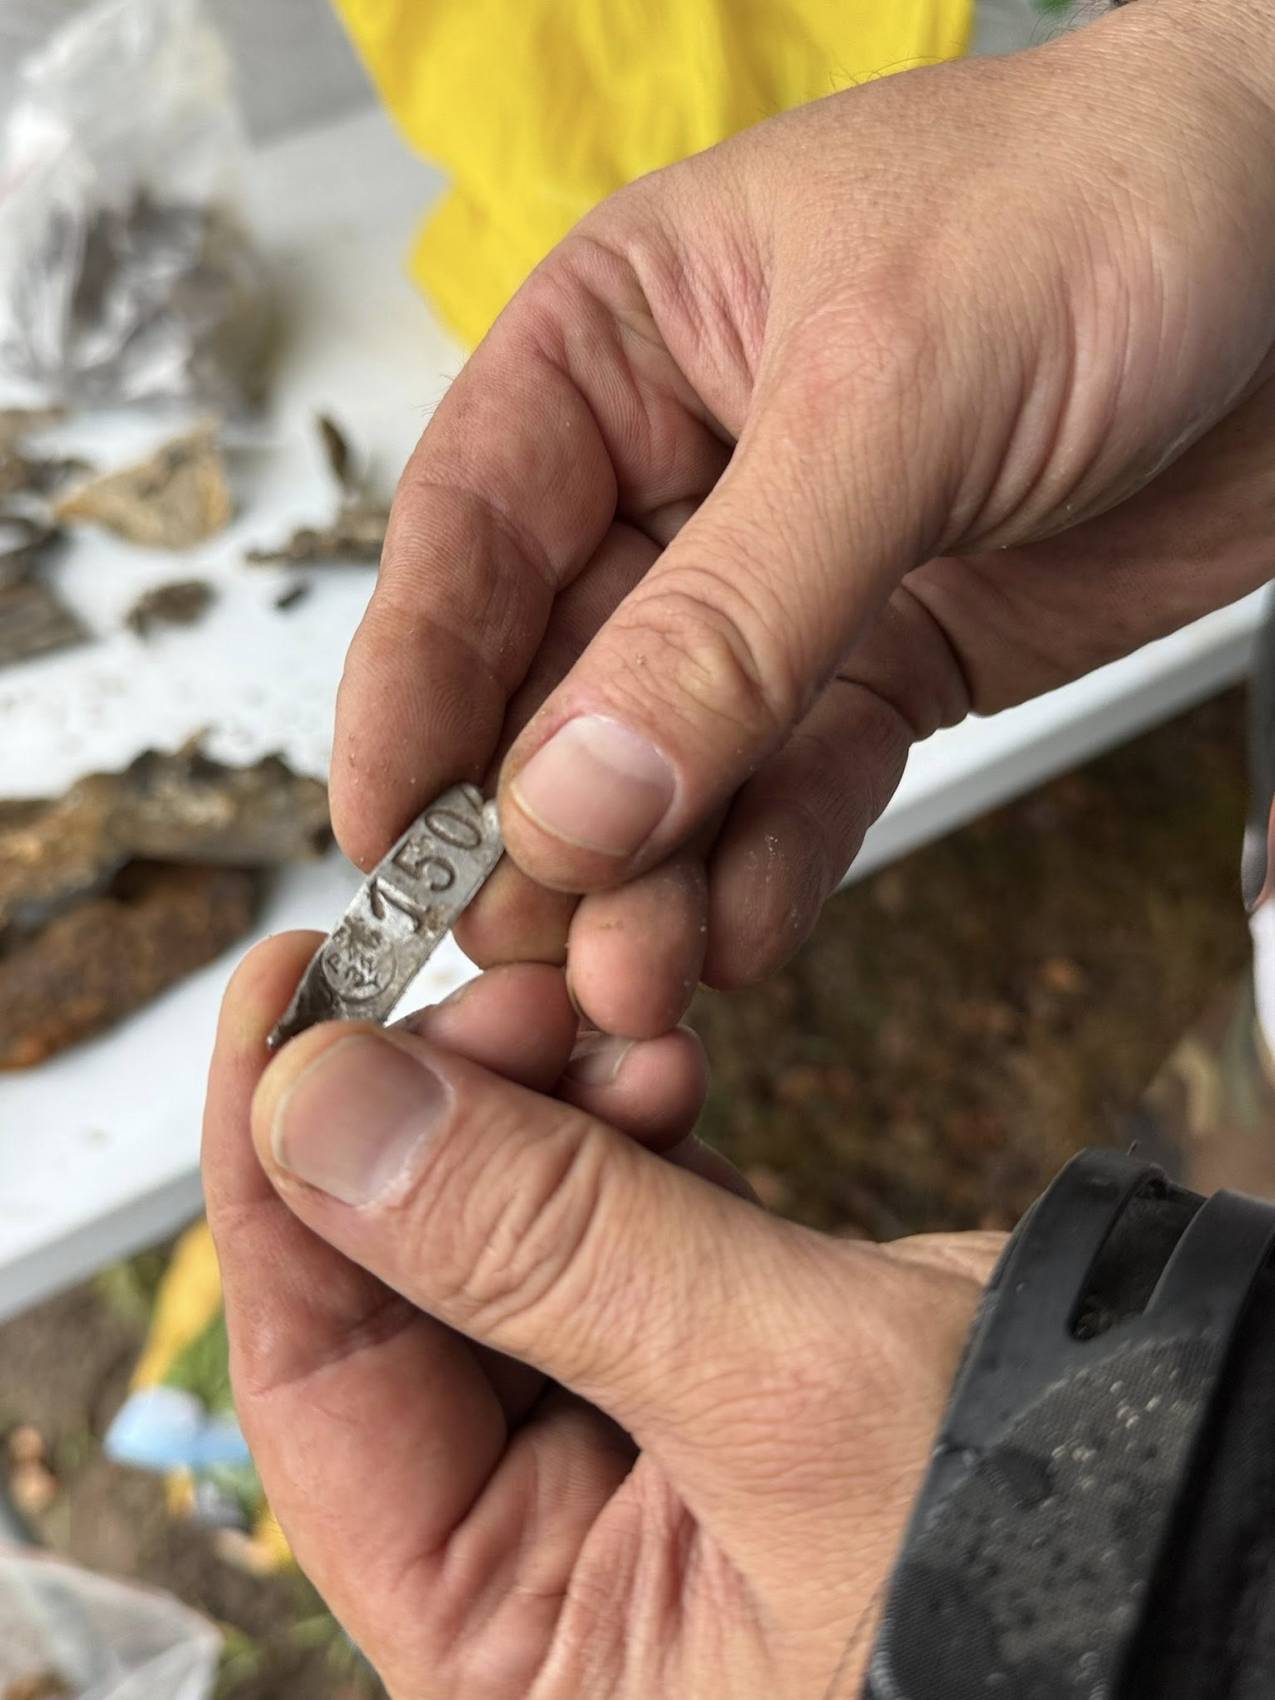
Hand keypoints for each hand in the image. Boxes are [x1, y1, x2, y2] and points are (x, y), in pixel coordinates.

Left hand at [204, 936, 1000, 1699]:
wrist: (1236, 1533)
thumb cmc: (1060, 1571)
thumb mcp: (784, 1402)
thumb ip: (545, 1249)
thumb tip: (322, 1110)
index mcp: (517, 1654)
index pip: (324, 1392)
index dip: (281, 1185)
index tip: (278, 1013)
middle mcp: (554, 1567)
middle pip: (407, 1296)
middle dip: (442, 1119)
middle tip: (497, 992)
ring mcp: (633, 1452)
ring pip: (510, 1235)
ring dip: (546, 1104)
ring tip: (619, 1027)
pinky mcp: (712, 1361)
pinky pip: (613, 1220)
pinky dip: (627, 1124)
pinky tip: (660, 1061)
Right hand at [333, 0, 1274, 1036]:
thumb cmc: (1106, 209)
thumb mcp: (892, 393)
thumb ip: (733, 612)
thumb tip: (574, 792)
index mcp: (617, 347)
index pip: (462, 541)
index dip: (410, 698)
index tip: (381, 839)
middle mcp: (676, 474)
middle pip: (553, 676)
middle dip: (537, 821)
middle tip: (529, 945)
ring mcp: (779, 584)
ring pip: (671, 759)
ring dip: (648, 876)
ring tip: (638, 974)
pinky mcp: (884, 664)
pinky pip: (799, 785)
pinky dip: (767, 867)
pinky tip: (738, 933)